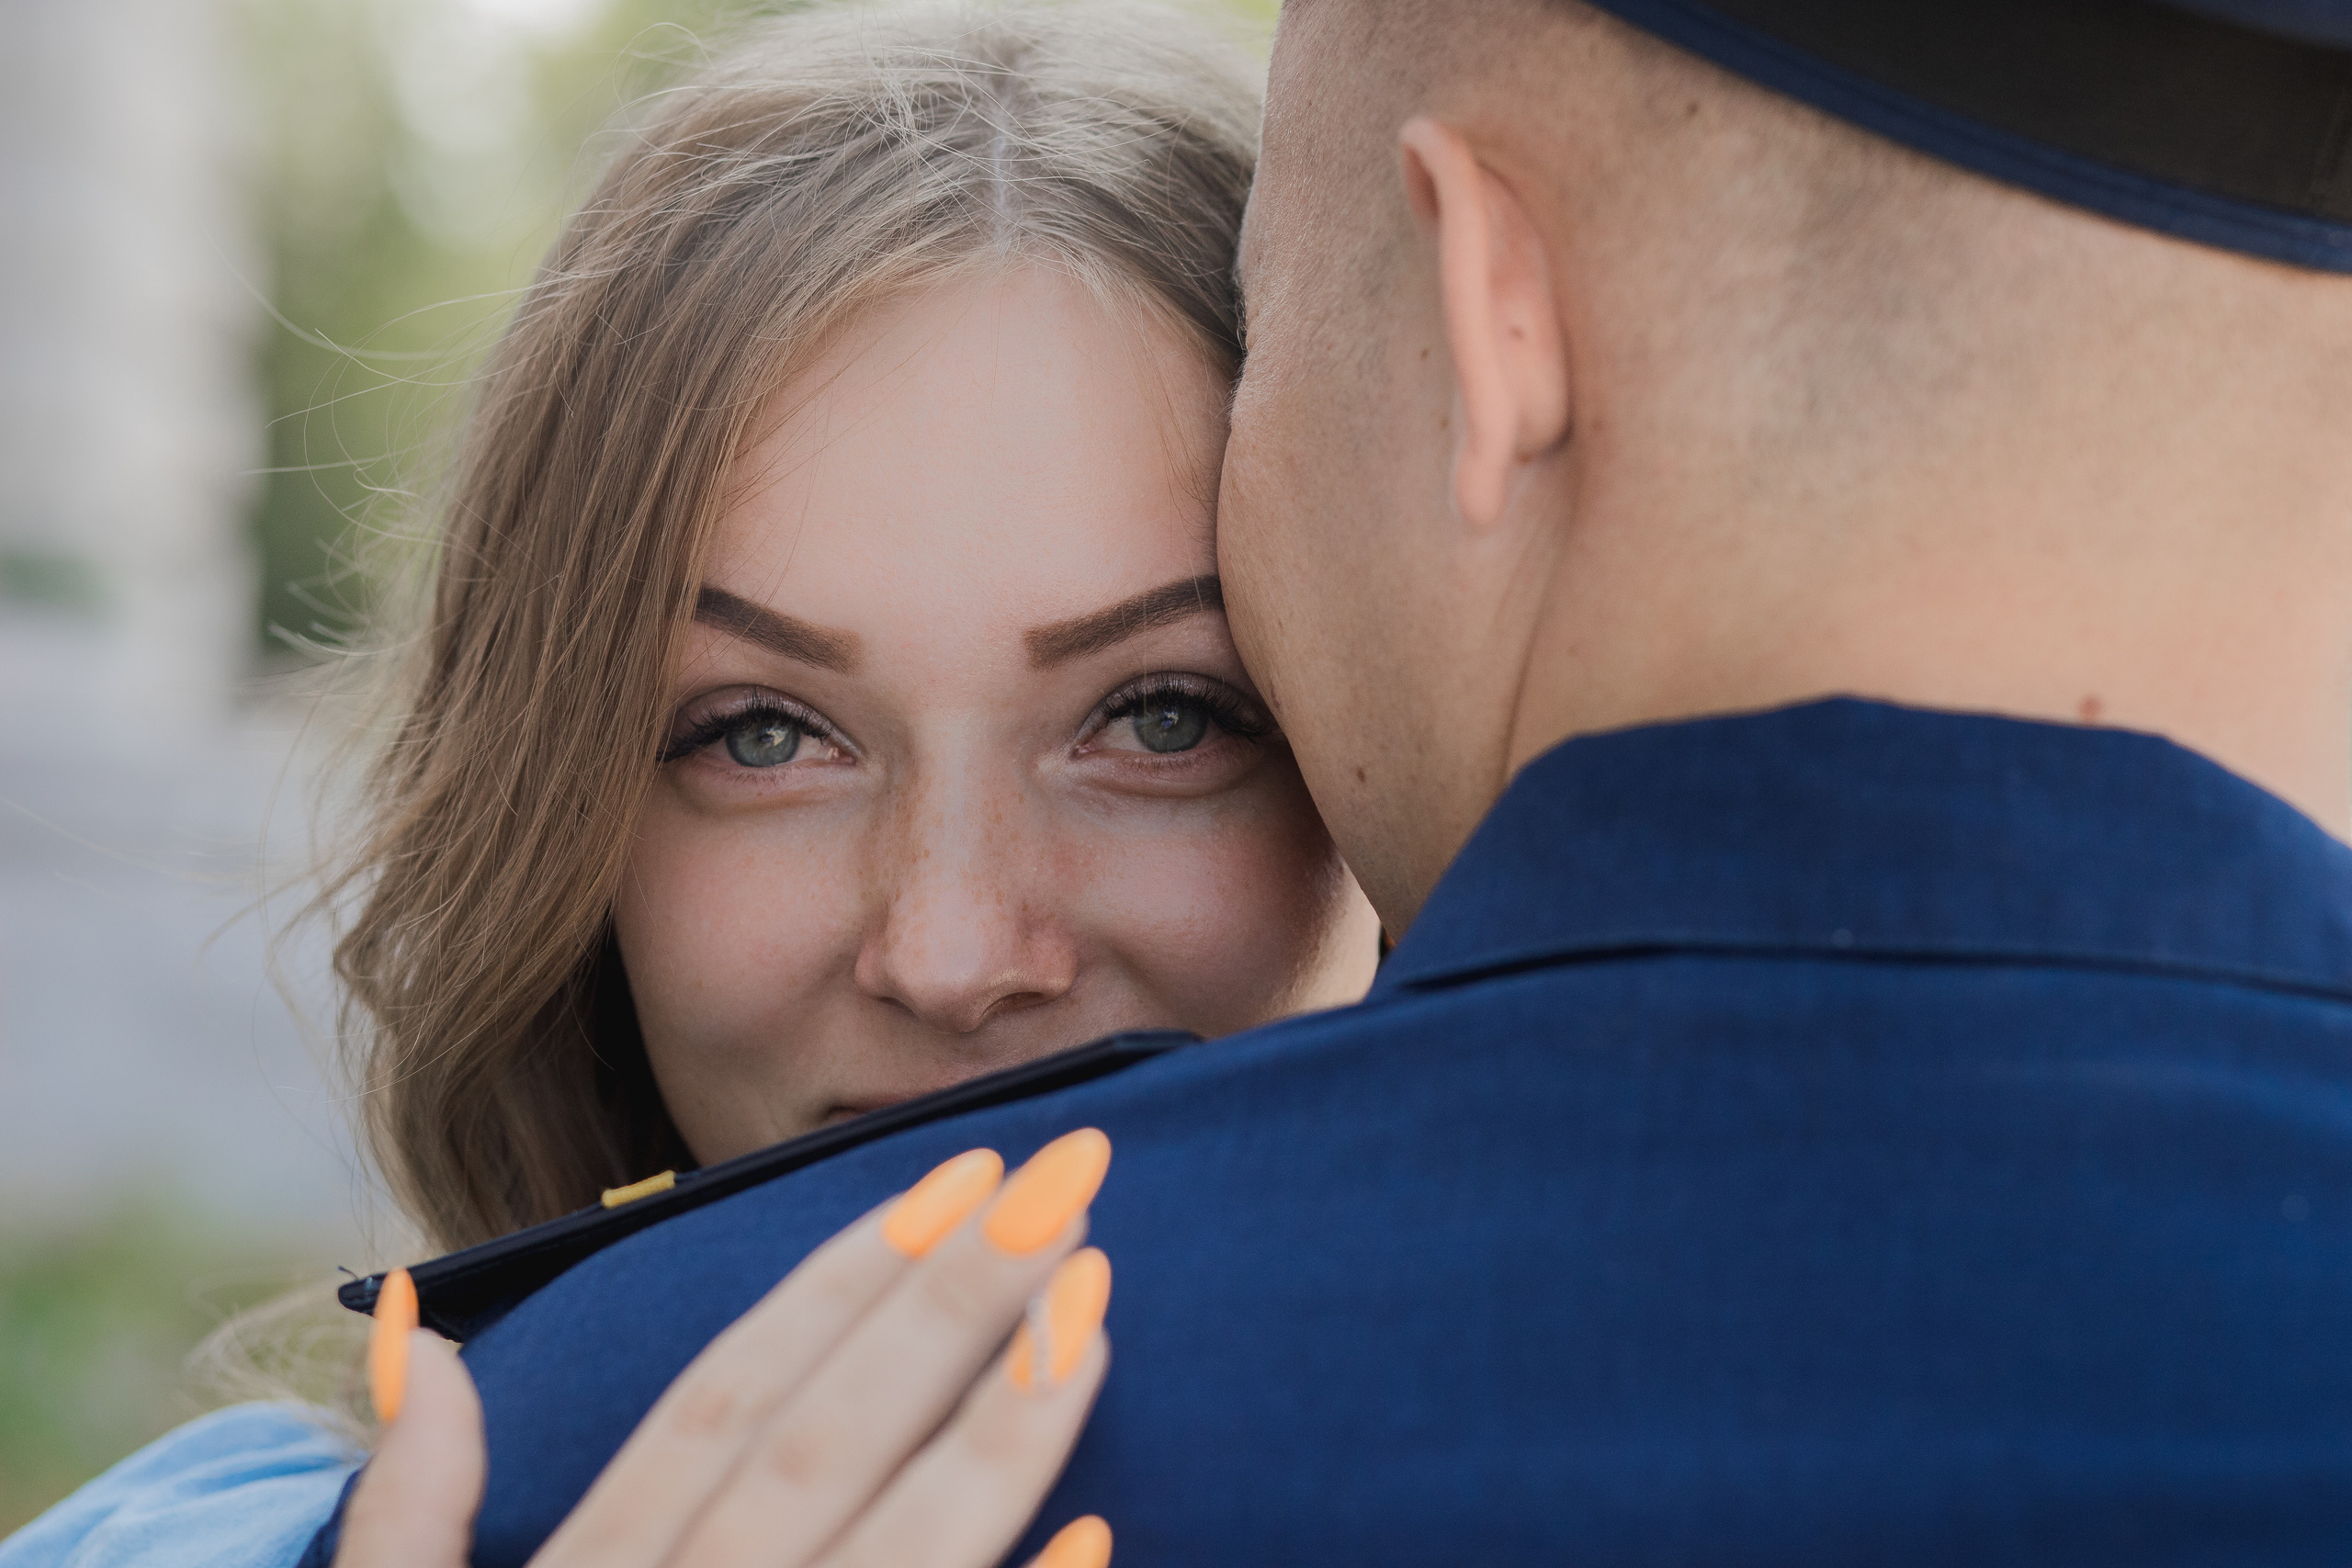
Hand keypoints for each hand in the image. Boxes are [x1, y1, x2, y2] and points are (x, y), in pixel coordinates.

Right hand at [335, 1129, 1117, 1567]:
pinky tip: (1106, 1539)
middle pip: (827, 1445)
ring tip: (1100, 1316)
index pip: (726, 1399)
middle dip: (953, 1309)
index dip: (840, 1280)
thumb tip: (429, 1340)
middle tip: (1069, 1187)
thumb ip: (407, 1513)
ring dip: (1004, 1438)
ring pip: (893, 1559)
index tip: (953, 1176)